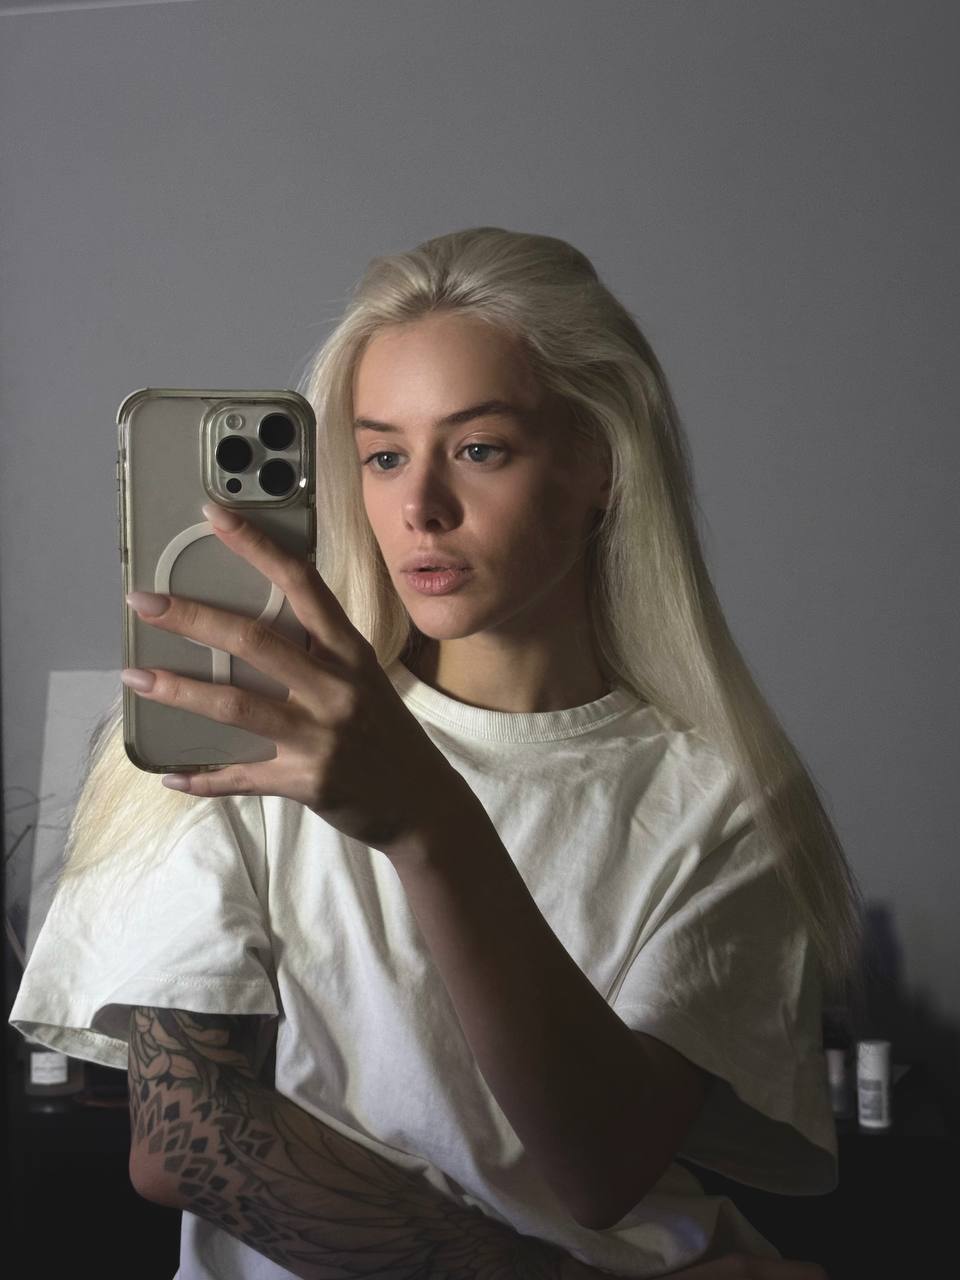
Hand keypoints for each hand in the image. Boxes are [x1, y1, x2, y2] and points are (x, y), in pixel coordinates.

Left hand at [122, 501, 471, 855]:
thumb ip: (318, 651)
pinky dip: (202, 777)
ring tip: (135, 676)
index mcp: (351, 651)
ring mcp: (322, 737)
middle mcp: (337, 688)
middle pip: (254, 642)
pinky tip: (169, 772)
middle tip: (144, 601)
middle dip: (193, 618)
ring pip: (236, 706)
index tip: (214, 517)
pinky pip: (241, 776)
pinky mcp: (307, 782)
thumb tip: (246, 628)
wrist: (422, 803)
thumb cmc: (384, 731)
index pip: (302, 584)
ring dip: (178, 691)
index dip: (257, 548)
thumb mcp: (363, 678)